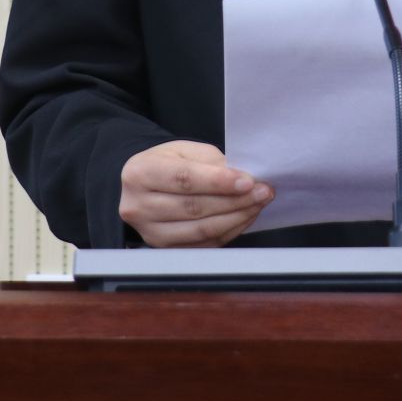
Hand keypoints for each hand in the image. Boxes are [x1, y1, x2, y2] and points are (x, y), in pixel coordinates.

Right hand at [118, 140, 273, 246]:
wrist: (143, 187)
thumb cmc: (166, 164)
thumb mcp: (182, 150)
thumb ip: (210, 162)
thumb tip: (242, 178)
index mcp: (140, 173)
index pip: (184, 179)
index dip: (218, 182)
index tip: (248, 181)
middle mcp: (139, 206)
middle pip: (194, 207)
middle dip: (235, 200)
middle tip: (263, 191)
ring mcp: (150, 233)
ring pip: (201, 230)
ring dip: (237, 217)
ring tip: (258, 204)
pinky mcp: (165, 250)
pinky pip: (205, 244)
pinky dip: (229, 231)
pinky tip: (244, 217)